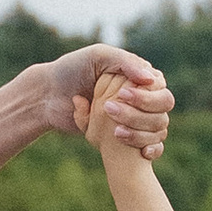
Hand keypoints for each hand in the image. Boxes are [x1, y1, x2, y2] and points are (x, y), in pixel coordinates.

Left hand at [38, 45, 172, 148]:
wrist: (49, 96)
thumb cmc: (73, 69)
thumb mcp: (98, 57)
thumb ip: (126, 63)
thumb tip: (152, 79)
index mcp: (138, 76)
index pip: (159, 86)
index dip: (146, 94)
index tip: (122, 96)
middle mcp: (143, 96)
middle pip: (162, 108)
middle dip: (141, 114)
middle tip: (112, 113)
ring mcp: (137, 117)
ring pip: (159, 127)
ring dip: (141, 132)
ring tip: (116, 134)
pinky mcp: (128, 135)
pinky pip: (154, 145)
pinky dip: (151, 149)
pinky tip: (141, 153)